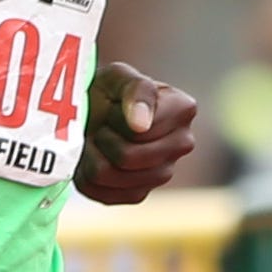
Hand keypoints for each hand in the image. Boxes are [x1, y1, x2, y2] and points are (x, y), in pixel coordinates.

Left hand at [78, 64, 199, 204]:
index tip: (113, 107)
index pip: (138, 131)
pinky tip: (95, 160)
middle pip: (127, 157)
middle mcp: (182, 143)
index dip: (114, 118)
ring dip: (92, 158)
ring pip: (111, 177)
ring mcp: (163, 173)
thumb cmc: (106, 91)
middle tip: (102, 127)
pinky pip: (105, 195)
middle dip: (103, 140)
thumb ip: (136, 91)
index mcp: (183, 110)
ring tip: (98, 141)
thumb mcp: (118, 76)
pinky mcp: (139, 193)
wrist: (89, 112)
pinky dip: (88, 178)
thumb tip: (142, 125)